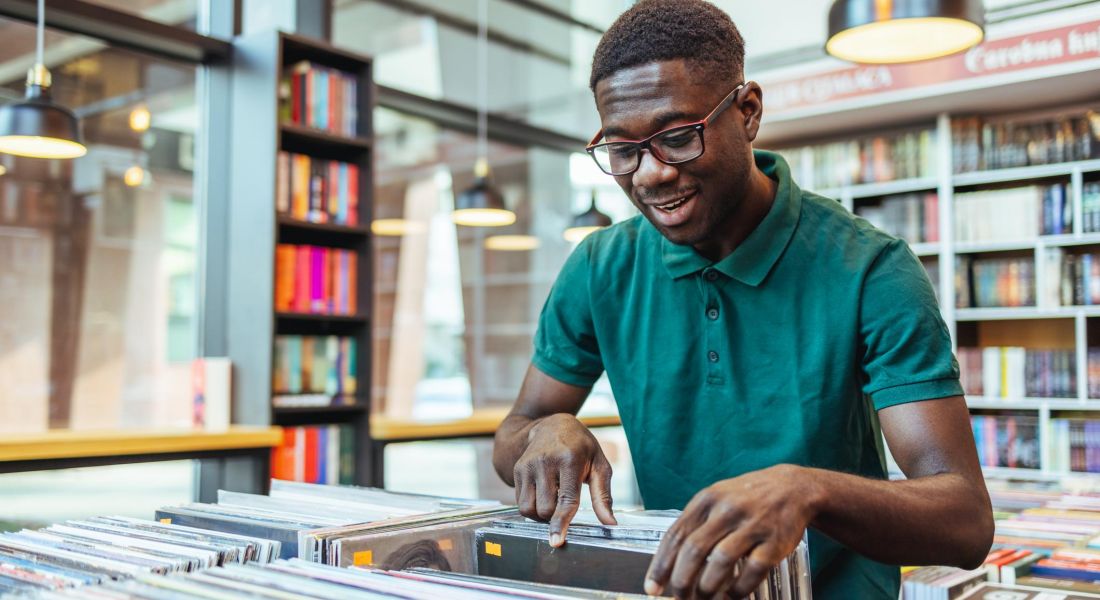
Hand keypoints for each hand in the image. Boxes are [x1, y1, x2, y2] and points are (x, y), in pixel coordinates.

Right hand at [512, 413, 615, 545]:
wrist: (552, 425)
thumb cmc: (581, 447)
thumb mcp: (599, 464)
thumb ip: (603, 495)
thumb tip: (610, 524)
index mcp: (570, 459)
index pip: (565, 499)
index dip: (562, 522)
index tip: (557, 541)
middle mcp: (545, 461)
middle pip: (546, 509)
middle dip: (555, 517)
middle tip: (564, 505)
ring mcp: (528, 465)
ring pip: (529, 509)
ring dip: (541, 516)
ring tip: (553, 501)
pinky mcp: (518, 470)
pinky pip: (520, 503)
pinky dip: (532, 507)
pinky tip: (543, 495)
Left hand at [644, 464, 818, 598]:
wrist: (793, 488)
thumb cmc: (747, 498)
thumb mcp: (717, 499)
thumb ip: (695, 524)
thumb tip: (669, 561)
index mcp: (707, 499)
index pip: (675, 535)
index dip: (661, 565)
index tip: (652, 587)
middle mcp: (727, 510)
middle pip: (694, 550)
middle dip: (681, 580)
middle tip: (677, 598)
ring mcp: (752, 525)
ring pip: (721, 562)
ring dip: (707, 587)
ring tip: (702, 599)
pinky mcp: (775, 541)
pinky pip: (752, 570)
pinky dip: (739, 589)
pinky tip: (732, 595)